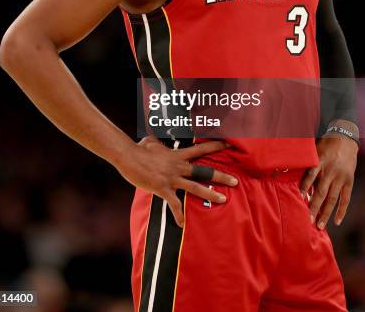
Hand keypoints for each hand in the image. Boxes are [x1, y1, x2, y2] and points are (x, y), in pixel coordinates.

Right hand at [117, 136, 237, 227]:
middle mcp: (178, 166)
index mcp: (178, 155)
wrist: (128, 156)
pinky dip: (178, 215)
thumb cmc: (139, 149)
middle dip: (221, 176)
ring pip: (195, 187)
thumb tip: (156, 139)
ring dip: (210, 194)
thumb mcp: (151, 142)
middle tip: (236, 181)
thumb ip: (159, 142)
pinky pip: (174, 204)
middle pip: (204, 171)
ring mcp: (172, 178)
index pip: (201, 148)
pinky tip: (181, 224)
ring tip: (223, 200)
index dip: (215, 145)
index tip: (229, 143)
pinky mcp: (163, 189)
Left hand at [300, 135, 357, 229]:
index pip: (310, 177)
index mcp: (319, 162)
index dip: (304, 188)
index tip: (298, 199)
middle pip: (321, 193)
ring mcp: (340, 178)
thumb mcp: (312, 148)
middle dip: (314, 207)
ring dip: (326, 213)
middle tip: (307, 221)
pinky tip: (337, 221)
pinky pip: (345, 199)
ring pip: (332, 199)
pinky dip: (341, 210)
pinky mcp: (349, 181)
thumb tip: (285, 170)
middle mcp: (330, 171)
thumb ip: (304, 161)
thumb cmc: (324, 144)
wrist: (345, 138)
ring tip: (320, 225)